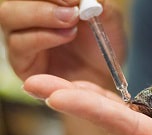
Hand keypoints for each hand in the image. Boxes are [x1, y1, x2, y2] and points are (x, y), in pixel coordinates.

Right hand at [0, 0, 125, 88]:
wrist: (103, 77)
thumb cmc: (101, 46)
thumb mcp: (108, 19)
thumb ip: (97, 1)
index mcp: (45, 5)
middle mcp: (27, 18)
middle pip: (13, 1)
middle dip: (44, 2)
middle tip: (73, 9)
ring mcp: (22, 39)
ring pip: (9, 16)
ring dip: (42, 15)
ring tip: (72, 22)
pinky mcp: (22, 62)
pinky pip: (19, 44)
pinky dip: (42, 36)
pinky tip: (66, 36)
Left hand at [23, 74, 151, 134]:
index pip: (127, 129)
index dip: (93, 110)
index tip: (58, 95)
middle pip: (110, 120)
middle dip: (74, 100)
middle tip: (36, 82)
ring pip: (117, 115)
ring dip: (86, 98)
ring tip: (55, 82)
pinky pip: (133, 114)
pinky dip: (110, 102)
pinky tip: (95, 94)